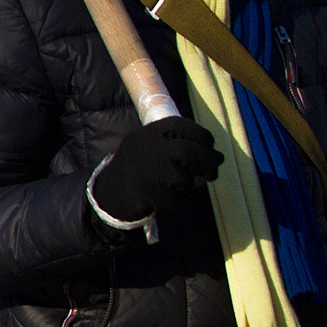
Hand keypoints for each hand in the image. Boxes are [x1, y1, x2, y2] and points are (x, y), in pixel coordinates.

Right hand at [91, 117, 222, 223]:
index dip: (203, 137)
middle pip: (187, 151)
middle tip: (212, 172)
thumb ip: (181, 147)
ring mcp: (144, 171)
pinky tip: (165, 198)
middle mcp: (145, 149)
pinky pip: (173, 198)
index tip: (210, 148)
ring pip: (181, 177)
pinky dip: (176, 200)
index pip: (182, 126)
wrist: (108, 194)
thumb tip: (219, 157)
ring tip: (181, 187)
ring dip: (188, 184)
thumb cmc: (139, 170)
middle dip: (206, 162)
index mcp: (148, 133)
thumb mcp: (153, 148)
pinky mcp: (145, 193)